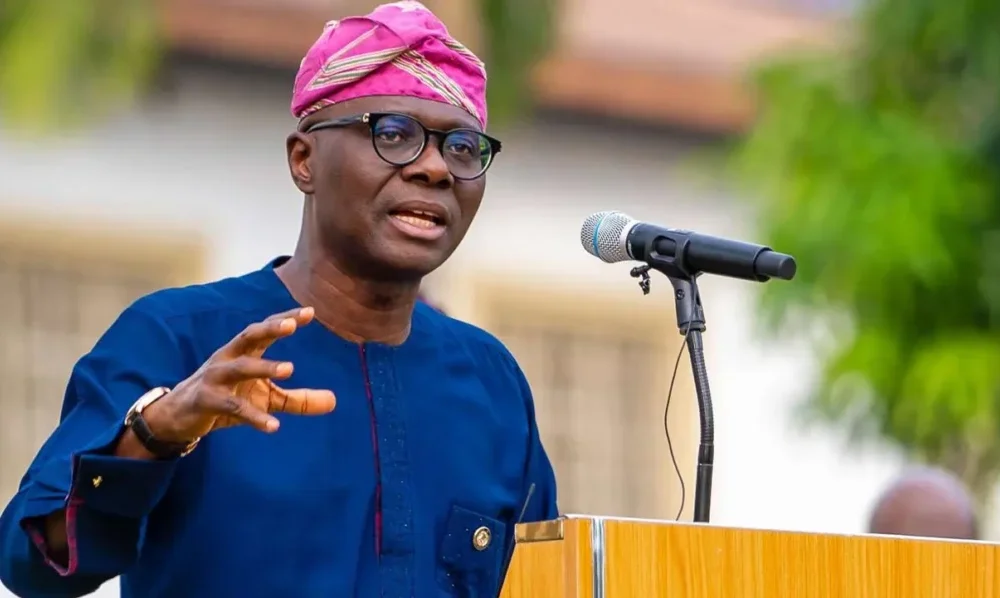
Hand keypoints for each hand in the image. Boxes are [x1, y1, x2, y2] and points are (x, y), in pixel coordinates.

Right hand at [143, 307, 335, 441]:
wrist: (179, 416)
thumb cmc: (226, 397)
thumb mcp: (265, 398)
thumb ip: (298, 399)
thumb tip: (334, 401)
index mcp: (243, 351)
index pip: (265, 330)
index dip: (285, 319)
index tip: (310, 312)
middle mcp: (229, 358)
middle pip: (249, 336)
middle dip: (270, 329)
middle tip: (292, 325)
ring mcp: (216, 378)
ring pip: (240, 367)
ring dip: (264, 367)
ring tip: (290, 369)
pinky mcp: (207, 401)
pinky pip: (233, 407)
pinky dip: (254, 416)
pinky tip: (274, 426)